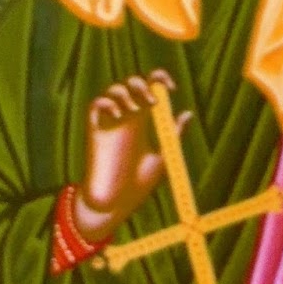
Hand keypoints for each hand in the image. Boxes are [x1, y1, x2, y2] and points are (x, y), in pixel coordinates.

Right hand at [72, 68, 190, 241]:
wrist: (115, 203)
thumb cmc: (138, 184)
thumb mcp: (162, 157)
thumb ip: (173, 134)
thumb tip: (188, 113)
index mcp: (144, 121)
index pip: (151, 90)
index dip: (160, 80)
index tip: (171, 87)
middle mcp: (127, 118)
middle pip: (132, 84)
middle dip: (142, 84)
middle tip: (153, 102)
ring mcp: (110, 122)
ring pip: (114, 90)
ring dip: (126, 92)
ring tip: (134, 110)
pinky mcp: (95, 129)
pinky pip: (97, 103)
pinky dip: (108, 102)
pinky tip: (118, 115)